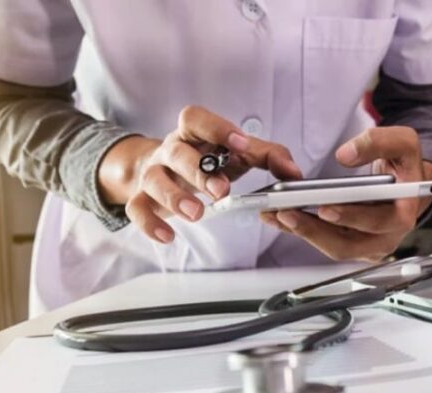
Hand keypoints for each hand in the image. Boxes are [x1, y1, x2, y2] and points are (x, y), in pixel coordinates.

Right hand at [99, 105, 301, 242]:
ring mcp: (154, 174)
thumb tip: (294, 173)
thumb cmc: (207, 159)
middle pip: (177, 152)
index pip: (196, 119)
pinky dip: (150, 223)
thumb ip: (268, 156)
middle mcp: (170, 150)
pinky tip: (168, 236)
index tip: (241, 143)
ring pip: (154, 179)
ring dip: (174, 197)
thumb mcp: (236, 153)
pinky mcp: (143, 198)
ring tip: (197, 214)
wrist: (164, 170)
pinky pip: (137, 208)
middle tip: (221, 191)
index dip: (217, 128)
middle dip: (199, 171)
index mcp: (194, 133)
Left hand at [261, 126, 431, 261]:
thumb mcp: (403, 143)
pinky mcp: (350, 243)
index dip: (350, 217)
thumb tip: (346, 155)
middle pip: (347, 244)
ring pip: (332, 247)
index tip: (325, 208)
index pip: (376, 222)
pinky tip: (278, 216)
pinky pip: (324, 241)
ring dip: (302, 232)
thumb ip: (379, 142)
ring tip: (276, 214)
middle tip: (287, 214)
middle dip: (314, 231)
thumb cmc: (405, 167)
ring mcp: (367, 244)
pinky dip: (300, 230)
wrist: (408, 184)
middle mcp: (385, 236)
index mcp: (403, 214)